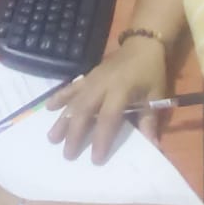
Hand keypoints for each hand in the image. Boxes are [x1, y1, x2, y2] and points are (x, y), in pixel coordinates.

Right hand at [46, 38, 168, 162]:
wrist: (142, 45)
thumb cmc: (151, 72)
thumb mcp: (156, 96)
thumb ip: (150, 121)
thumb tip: (152, 146)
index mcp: (121, 90)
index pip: (109, 117)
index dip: (101, 138)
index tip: (96, 159)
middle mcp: (102, 85)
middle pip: (85, 111)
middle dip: (75, 134)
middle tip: (67, 154)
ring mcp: (92, 80)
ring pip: (74, 101)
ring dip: (62, 120)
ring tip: (52, 138)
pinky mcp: (87, 76)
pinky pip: (71, 87)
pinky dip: (59, 97)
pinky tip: (48, 108)